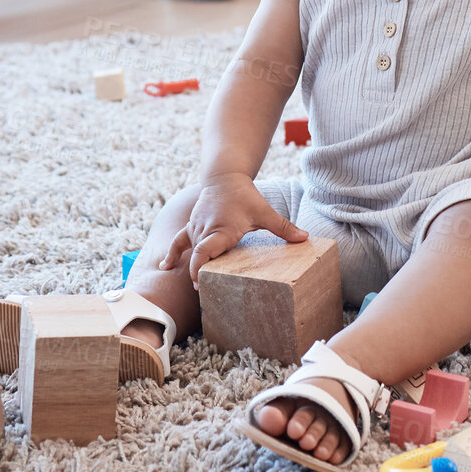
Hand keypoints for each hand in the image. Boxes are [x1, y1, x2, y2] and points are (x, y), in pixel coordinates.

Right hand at [161, 172, 308, 286]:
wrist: (225, 177)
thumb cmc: (245, 196)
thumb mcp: (264, 211)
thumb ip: (283, 227)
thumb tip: (305, 238)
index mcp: (221, 230)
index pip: (205, 251)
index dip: (201, 269)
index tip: (202, 284)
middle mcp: (205, 230)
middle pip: (197, 257)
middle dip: (199, 275)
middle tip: (204, 295)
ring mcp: (195, 228)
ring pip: (189, 251)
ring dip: (190, 268)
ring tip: (196, 288)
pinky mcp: (192, 226)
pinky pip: (179, 241)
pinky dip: (172, 254)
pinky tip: (165, 267)